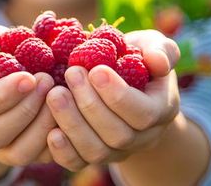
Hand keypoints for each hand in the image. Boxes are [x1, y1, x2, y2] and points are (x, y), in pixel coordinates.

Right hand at [0, 22, 56, 166]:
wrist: (4, 76)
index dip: (1, 96)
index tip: (29, 76)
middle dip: (24, 110)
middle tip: (48, 81)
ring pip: (17, 154)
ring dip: (42, 127)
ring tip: (59, 96)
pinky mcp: (21, 155)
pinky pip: (38, 159)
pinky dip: (57, 139)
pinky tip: (67, 113)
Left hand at [44, 30, 181, 170]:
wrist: (119, 83)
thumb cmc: (135, 58)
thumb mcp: (151, 47)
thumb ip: (160, 50)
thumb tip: (157, 61)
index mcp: (160, 110)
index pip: (143, 113)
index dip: (118, 95)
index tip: (96, 70)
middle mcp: (141, 137)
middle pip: (118, 135)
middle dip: (90, 105)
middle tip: (70, 73)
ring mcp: (115, 151)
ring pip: (96, 151)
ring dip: (72, 124)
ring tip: (54, 94)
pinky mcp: (90, 156)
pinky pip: (77, 162)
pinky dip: (62, 151)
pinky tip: (50, 131)